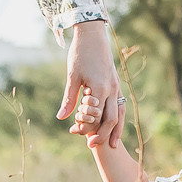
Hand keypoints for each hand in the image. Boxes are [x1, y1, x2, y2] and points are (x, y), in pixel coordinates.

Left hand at [60, 19, 124, 146]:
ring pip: (120, 112)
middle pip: (111, 118)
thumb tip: (62, 118)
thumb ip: (69, 98)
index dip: (87, 128)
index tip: (75, 133)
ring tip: (114, 144)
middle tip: (92, 146)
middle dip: (104, 135)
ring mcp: (116, 85)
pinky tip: (114, 124)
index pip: (96, 116)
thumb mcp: (72, 77)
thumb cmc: (80, 54)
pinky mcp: (116, 82)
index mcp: (100, 88)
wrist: (93, 35)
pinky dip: (118, 117)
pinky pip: (120, 104)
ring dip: (117, 129)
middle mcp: (111, 88)